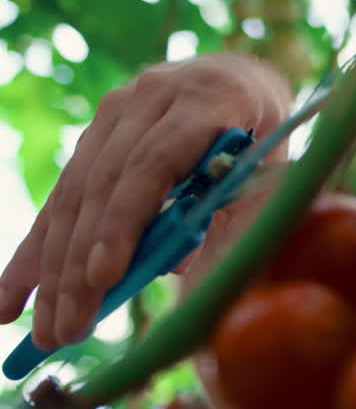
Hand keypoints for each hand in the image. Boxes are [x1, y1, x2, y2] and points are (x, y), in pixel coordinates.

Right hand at [0, 53, 292, 350]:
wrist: (240, 77)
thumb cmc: (269, 136)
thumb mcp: (276, 172)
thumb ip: (244, 220)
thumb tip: (195, 287)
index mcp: (204, 101)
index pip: (153, 163)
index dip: (125, 220)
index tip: (106, 276)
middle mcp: (148, 100)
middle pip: (103, 188)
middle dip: (78, 266)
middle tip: (65, 330)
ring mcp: (113, 115)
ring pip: (73, 198)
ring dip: (52, 270)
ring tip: (43, 331)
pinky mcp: (92, 137)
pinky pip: (61, 198)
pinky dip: (38, 252)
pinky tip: (12, 297)